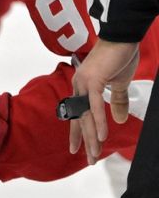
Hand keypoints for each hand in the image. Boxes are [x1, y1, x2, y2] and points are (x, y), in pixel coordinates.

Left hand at [70, 39, 138, 164]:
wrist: (121, 37)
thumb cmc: (119, 57)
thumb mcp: (119, 83)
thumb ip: (117, 101)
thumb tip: (119, 120)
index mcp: (82, 88)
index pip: (78, 115)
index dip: (78, 133)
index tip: (77, 149)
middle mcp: (78, 86)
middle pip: (80, 119)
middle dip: (85, 141)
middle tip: (88, 160)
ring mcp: (83, 83)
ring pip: (86, 116)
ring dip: (91, 136)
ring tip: (94, 154)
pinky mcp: (93, 80)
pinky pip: (95, 105)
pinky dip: (99, 121)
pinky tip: (102, 136)